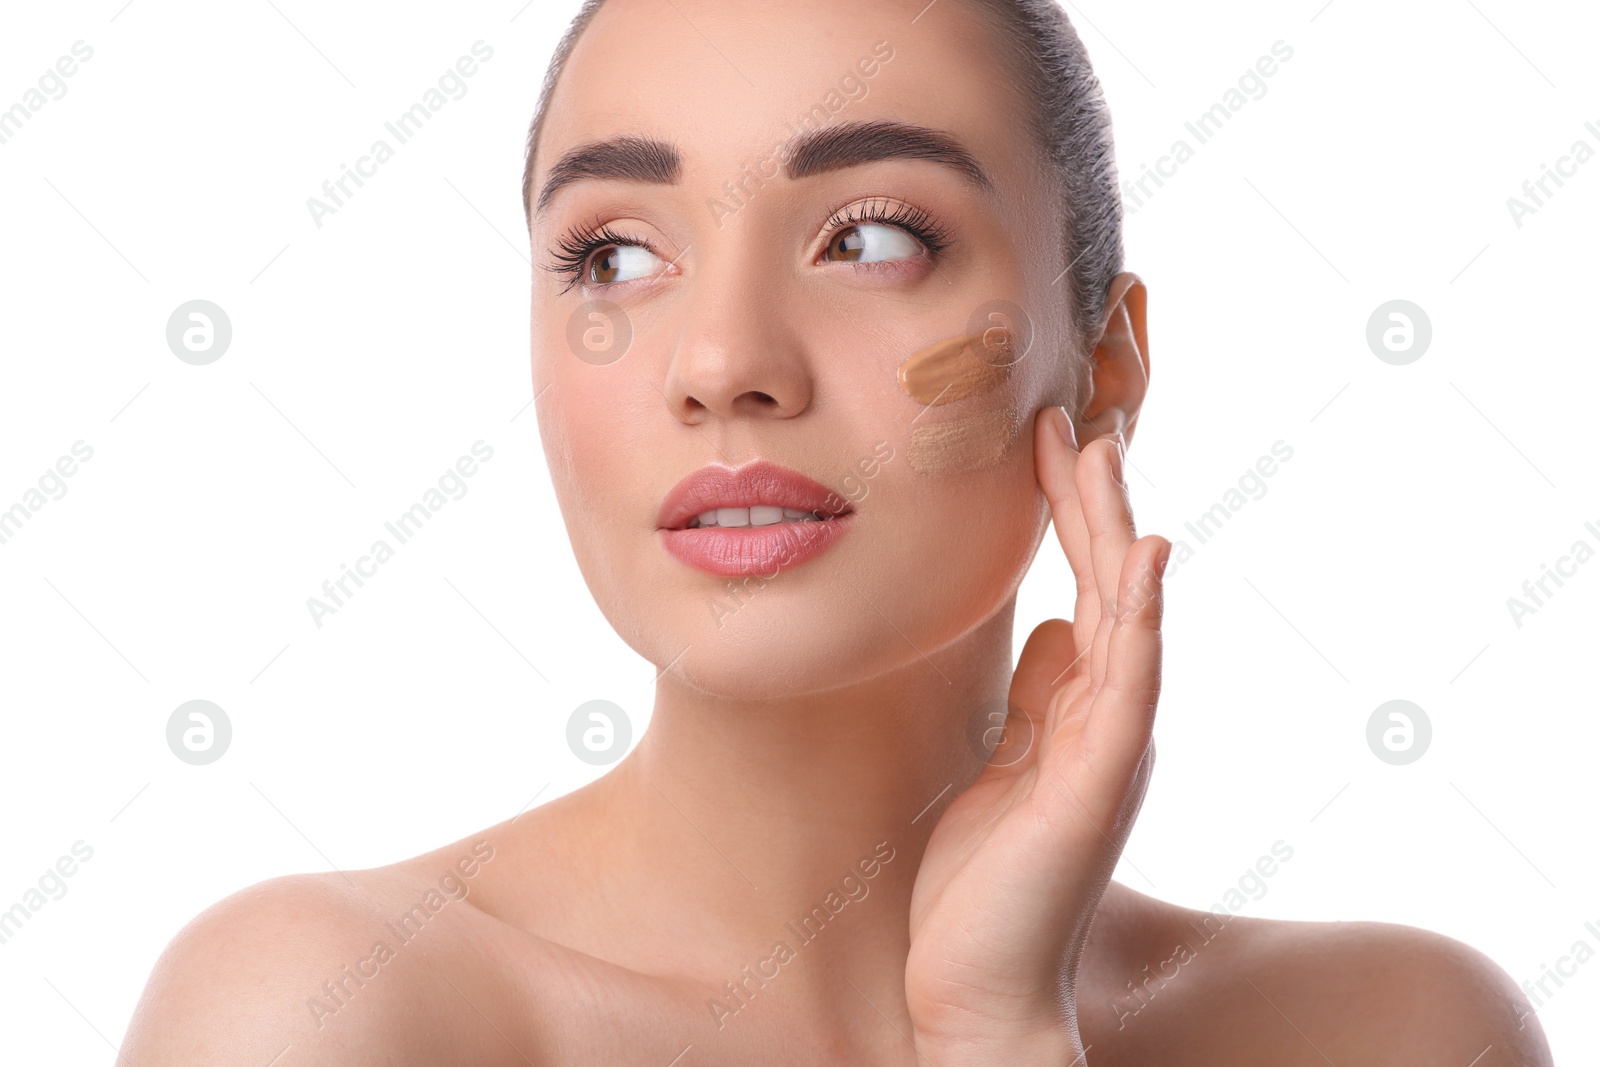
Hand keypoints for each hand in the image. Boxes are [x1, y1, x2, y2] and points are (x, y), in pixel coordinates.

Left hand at [905, 406, 1170, 1060]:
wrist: (980, 985)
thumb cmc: (986, 882)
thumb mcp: (1003, 764)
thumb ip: (1037, 696)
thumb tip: (1049, 625)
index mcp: (1080, 709)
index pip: (1084, 590)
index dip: (1070, 516)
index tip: (1046, 443)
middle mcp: (1108, 717)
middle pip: (1108, 586)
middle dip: (1090, 501)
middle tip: (1073, 416)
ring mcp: (1112, 745)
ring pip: (1124, 615)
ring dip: (1114, 530)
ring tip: (1103, 451)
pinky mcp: (1102, 779)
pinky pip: (1130, 681)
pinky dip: (1142, 615)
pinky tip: (1144, 554)